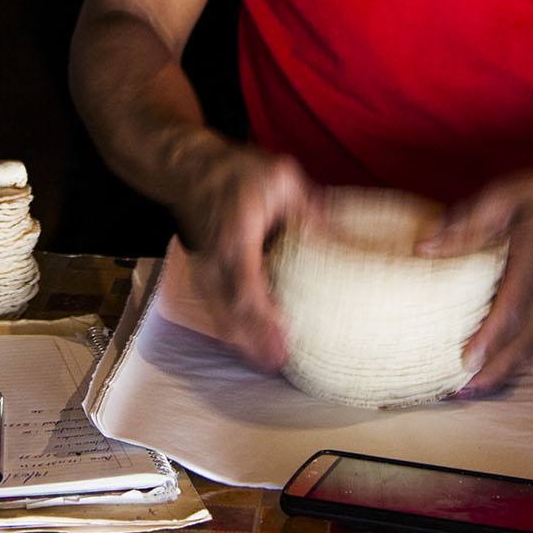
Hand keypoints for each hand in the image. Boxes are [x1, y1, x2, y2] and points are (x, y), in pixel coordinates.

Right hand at [170, 139, 316, 372]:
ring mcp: (206, 268)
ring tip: (269, 363)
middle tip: (279, 364)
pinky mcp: (204, 273)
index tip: (282, 336)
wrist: (189, 167)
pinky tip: (250, 345)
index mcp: (236, 235)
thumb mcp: (280, 179)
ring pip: (220, 312)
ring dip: (242, 340)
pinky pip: (215, 307)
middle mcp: (216, 258)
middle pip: (229, 309)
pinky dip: (232, 329)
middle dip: (252, 339)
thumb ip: (309, 211)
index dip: (262, 314)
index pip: (245, 282)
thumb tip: (343, 240)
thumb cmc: (237, 172)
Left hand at [420, 166, 532, 397]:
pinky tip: (491, 371)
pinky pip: (532, 341)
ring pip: (528, 347)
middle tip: (460, 392)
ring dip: (502, 373)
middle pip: (522, 343)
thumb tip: (426, 247)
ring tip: (469, 391)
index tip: (467, 360)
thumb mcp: (506, 198)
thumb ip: (469, 224)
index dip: (490, 338)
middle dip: (493, 372)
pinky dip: (512, 361)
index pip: (511, 310)